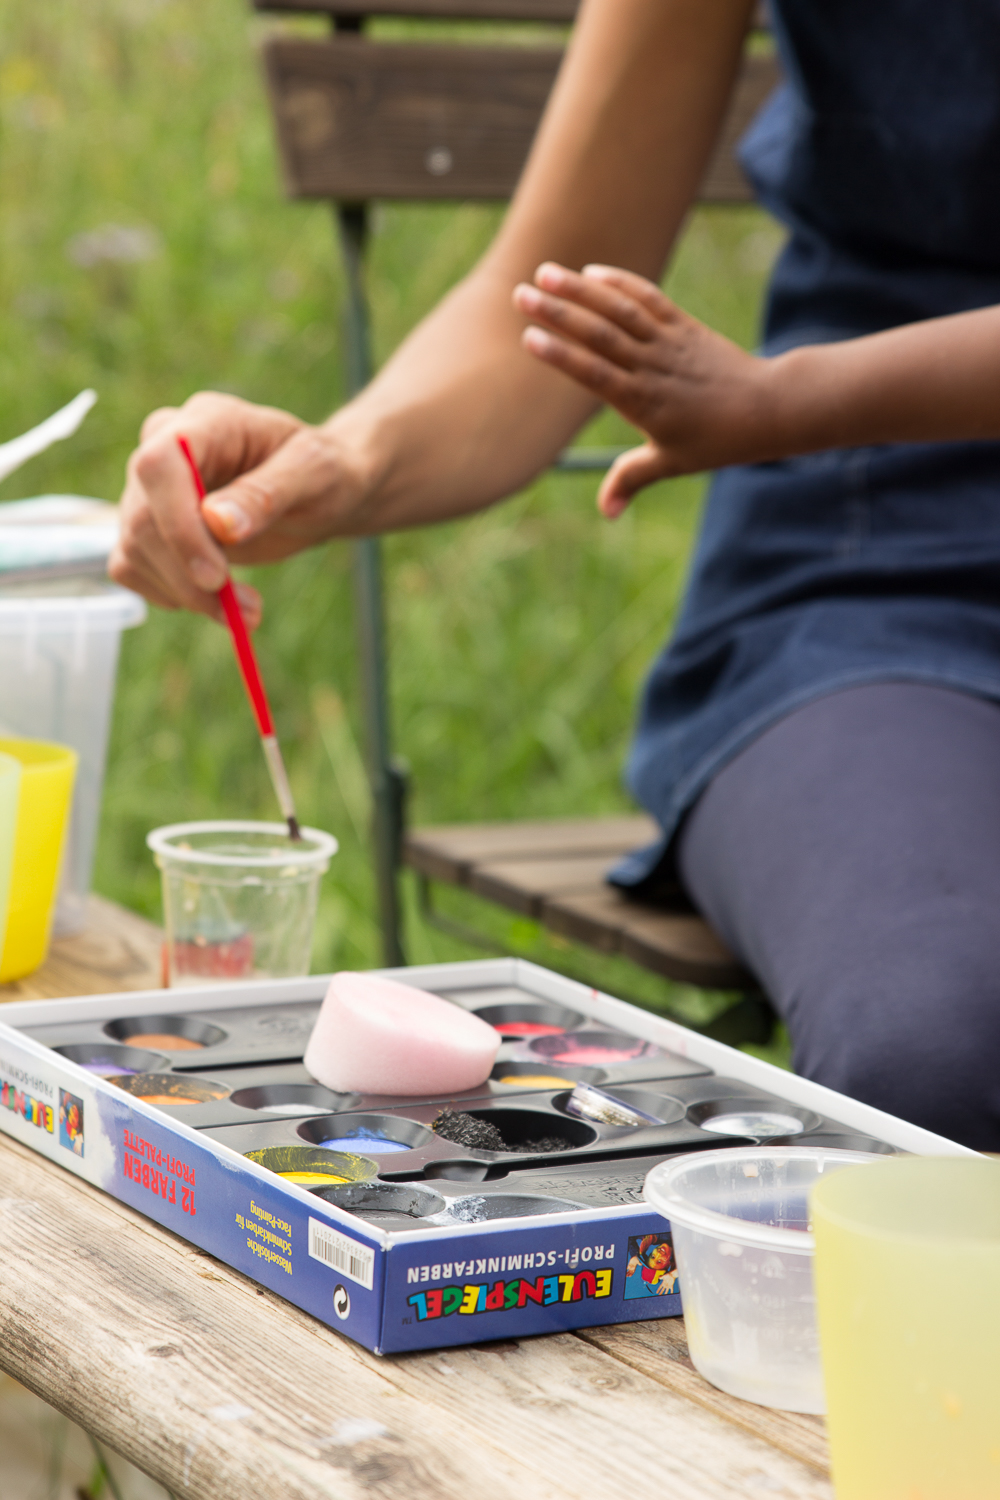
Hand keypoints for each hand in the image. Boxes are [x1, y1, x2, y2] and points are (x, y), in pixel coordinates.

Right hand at [109, 392, 371, 622]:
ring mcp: (150, 488)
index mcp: (205, 421)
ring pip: (134, 548)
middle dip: (189, 576)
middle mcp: (164, 446)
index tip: (216, 577)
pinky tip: (215, 602)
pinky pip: (131, 567)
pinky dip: (170, 595)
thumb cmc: (322, 473)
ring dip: (186, 594)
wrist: (319, 492)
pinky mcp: (149, 525)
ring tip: (247, 612)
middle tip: (246, 612)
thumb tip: (218, 523)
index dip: (178, 525)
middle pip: (142, 517)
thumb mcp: (314, 474)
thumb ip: (267, 493)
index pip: (159, 465)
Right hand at [513, 262, 777, 516]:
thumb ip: (632, 480)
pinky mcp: (684, 326)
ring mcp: (669, 342)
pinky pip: (649, 299)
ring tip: (545, 273)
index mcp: (643, 402)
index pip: (594, 374)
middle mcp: (653, 367)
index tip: (529, 338)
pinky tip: (592, 273)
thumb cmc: (716, 441)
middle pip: (600, 334)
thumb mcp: (672, 463)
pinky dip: (621, 283)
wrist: (766, 408)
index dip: (561, 355)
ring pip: (620, 310)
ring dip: (581, 289)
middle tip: (520, 294)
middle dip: (559, 313)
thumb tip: (606, 512)